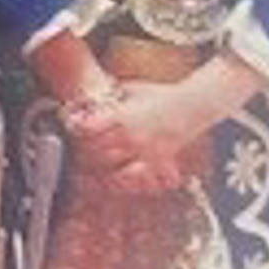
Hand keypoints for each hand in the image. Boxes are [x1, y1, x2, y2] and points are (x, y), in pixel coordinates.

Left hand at [70, 78, 207, 193]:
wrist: (194, 105)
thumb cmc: (165, 94)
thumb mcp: (135, 88)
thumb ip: (116, 92)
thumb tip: (99, 92)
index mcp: (122, 117)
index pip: (89, 129)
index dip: (78, 129)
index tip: (75, 127)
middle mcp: (131, 136)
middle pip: (96, 150)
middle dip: (85, 148)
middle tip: (80, 146)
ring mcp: (144, 151)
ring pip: (111, 166)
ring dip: (100, 165)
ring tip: (94, 161)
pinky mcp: (156, 161)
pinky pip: (135, 178)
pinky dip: (123, 180)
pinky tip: (116, 176)